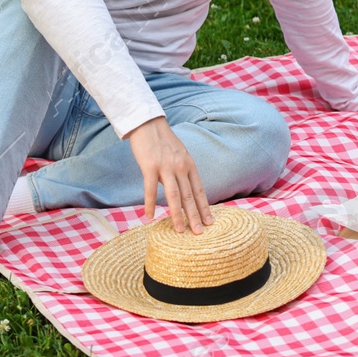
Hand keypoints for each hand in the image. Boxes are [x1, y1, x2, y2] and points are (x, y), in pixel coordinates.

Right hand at [128, 116, 210, 233]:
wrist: (147, 123)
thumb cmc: (163, 140)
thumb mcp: (179, 154)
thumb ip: (182, 171)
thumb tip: (183, 189)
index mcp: (189, 165)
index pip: (199, 191)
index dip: (205, 207)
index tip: (210, 222)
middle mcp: (180, 167)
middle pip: (189, 196)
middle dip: (195, 216)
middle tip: (200, 233)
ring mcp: (165, 167)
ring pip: (174, 195)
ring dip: (178, 215)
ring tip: (180, 230)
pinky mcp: (149, 166)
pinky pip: (150, 189)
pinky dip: (150, 203)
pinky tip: (149, 216)